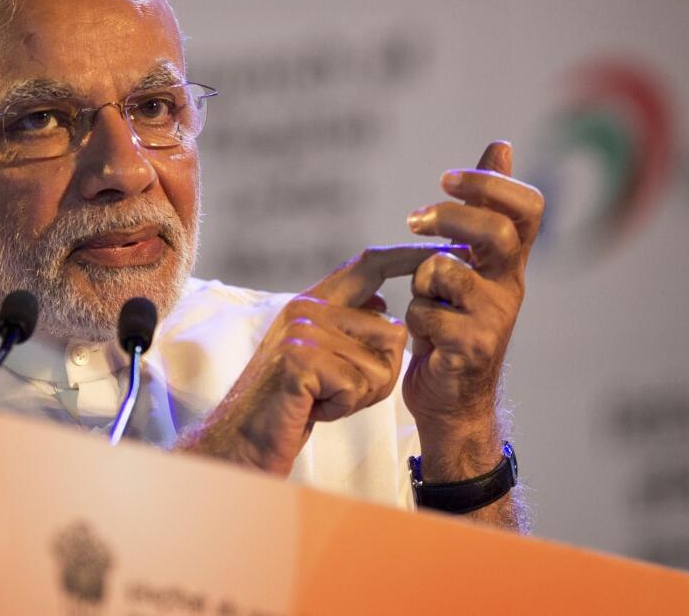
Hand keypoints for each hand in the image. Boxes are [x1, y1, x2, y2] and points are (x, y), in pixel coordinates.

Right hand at [180, 245, 453, 477]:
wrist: (243, 439)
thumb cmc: (288, 403)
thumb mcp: (320, 355)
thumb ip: (347, 326)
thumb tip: (382, 300)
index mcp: (313, 301)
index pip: (368, 264)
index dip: (407, 256)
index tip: (445, 248)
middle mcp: (307, 307)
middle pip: (392, 333)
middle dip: (379, 375)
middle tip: (335, 391)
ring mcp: (302, 330)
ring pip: (380, 365)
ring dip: (360, 395)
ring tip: (320, 399)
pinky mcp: (300, 359)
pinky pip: (357, 385)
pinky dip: (342, 407)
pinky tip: (313, 408)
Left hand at [403, 141, 543, 468]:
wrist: (451, 398)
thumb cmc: (454, 323)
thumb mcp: (469, 262)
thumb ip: (482, 208)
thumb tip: (501, 144)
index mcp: (509, 262)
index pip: (527, 209)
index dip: (491, 184)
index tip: (446, 178)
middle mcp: (510, 286)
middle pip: (497, 233)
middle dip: (450, 217)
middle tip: (414, 218)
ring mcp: (495, 320)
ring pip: (445, 271)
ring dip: (420, 282)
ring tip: (425, 302)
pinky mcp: (472, 350)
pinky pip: (427, 314)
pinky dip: (413, 321)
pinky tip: (424, 337)